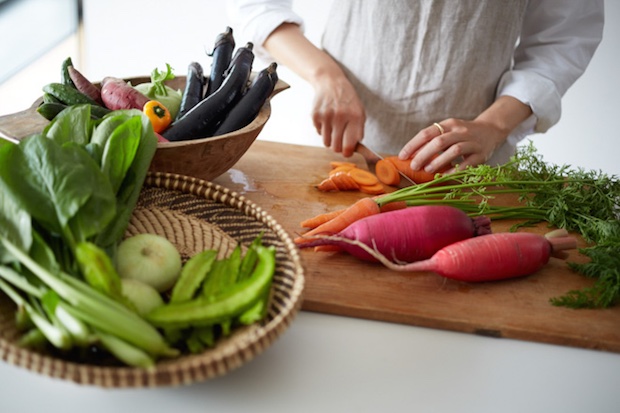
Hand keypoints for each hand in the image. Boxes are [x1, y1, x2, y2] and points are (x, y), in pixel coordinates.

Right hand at [311, 73, 365, 156]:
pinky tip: (327, 119)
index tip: (347, 152)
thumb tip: (352, 150)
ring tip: (334, 128)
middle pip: (336, 147)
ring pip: (326, 143)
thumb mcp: (359, 112)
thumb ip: (358, 131)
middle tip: (340, 141)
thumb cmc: (347, 100)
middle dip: (338, 147)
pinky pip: (319, 133)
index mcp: (355, 116)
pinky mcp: (315, 115)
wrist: (330, 82)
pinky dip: (323, 129)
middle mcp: (341, 116)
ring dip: (330, 139)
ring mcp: (326, 116)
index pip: (349, 145)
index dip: (348, 152)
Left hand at [399, 96, 532, 172]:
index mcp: (448, 124)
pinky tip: (445, 176)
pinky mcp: (481, 153)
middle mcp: (460, 130)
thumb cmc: (463, 134)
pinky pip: (468, 162)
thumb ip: (432, 140)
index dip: (413, 145)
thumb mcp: (448, 131)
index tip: (402, 156)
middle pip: (439, 141)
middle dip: (423, 154)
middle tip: (414, 166)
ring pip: (453, 150)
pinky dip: (455, 169)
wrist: (492, 130)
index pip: (427, 133)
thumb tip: (411, 156)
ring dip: (438, 161)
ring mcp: (472, 142)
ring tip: (428, 170)